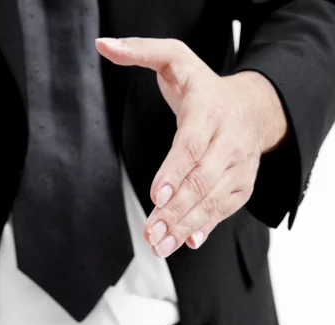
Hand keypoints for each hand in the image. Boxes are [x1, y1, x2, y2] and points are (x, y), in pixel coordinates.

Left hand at [96, 37, 286, 257]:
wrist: (255, 106)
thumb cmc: (206, 87)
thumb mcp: (176, 58)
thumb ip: (141, 51)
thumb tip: (105, 46)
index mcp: (210, 111)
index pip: (193, 144)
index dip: (175, 170)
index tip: (156, 194)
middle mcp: (229, 142)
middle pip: (202, 180)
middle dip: (175, 209)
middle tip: (150, 232)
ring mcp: (238, 166)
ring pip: (213, 200)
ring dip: (186, 225)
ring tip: (160, 244)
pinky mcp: (241, 184)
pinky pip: (225, 208)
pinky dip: (208, 226)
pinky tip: (190, 242)